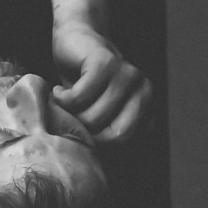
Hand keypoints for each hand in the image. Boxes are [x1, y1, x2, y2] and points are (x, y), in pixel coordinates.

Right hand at [51, 18, 153, 144]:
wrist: (74, 38)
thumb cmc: (84, 83)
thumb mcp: (98, 113)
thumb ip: (106, 133)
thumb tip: (95, 169)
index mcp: (147, 106)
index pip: (127, 145)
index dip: (99, 144)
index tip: (84, 128)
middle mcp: (144, 90)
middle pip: (114, 136)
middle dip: (87, 133)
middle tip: (72, 118)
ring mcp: (127, 74)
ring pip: (94, 118)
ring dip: (70, 114)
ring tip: (65, 102)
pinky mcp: (105, 62)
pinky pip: (80, 98)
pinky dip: (63, 98)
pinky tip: (60, 91)